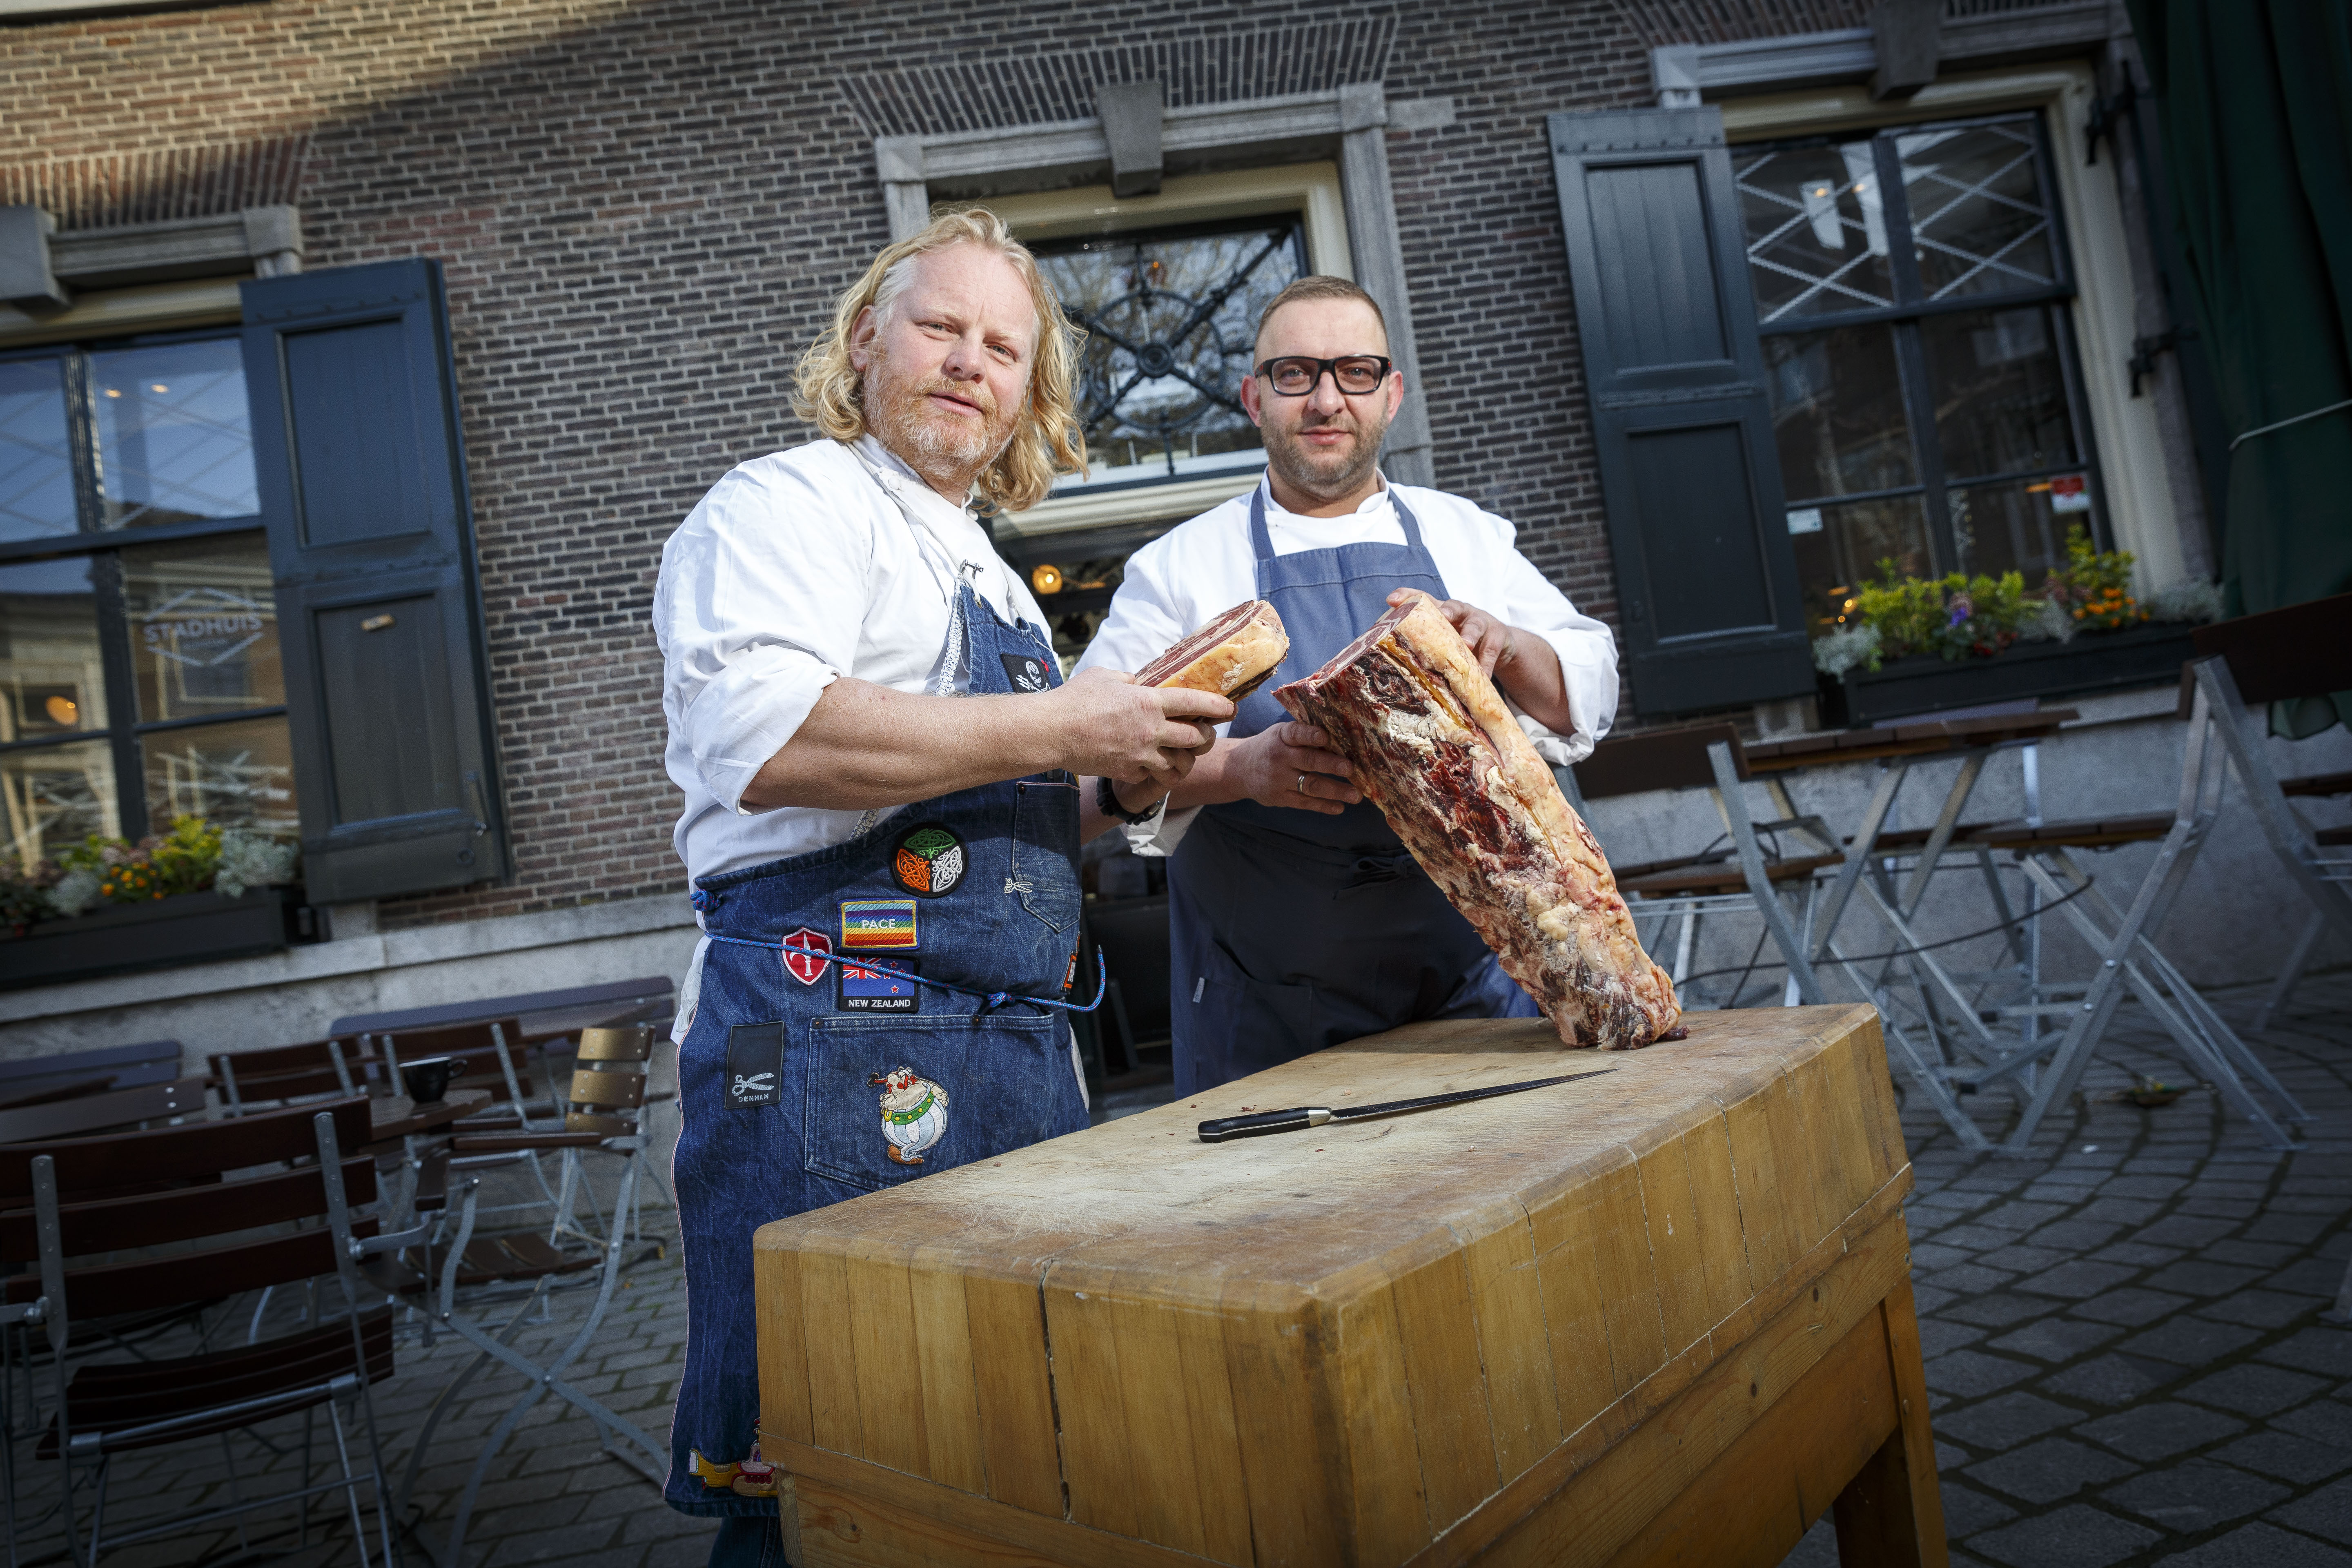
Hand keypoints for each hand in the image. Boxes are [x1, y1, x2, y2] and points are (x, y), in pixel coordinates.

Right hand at [1052, 668, 1233, 791]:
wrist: (1052, 732)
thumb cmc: (1075, 699)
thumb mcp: (1106, 676)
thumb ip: (1130, 680)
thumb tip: (1140, 684)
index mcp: (1149, 701)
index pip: (1195, 703)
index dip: (1218, 706)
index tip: (1230, 708)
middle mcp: (1151, 730)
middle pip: (1195, 738)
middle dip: (1206, 736)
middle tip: (1205, 733)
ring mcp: (1140, 754)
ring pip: (1179, 763)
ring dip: (1184, 758)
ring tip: (1182, 752)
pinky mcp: (1127, 771)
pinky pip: (1152, 774)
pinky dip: (1157, 770)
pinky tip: (1152, 762)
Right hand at [1226, 721, 1361, 816]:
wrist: (1238, 769)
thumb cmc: (1270, 747)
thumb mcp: (1280, 735)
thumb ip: (1304, 736)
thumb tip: (1340, 738)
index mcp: (1281, 737)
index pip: (1296, 734)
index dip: (1310, 735)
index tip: (1325, 737)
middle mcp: (1280, 757)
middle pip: (1308, 761)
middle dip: (1330, 765)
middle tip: (1350, 769)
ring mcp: (1279, 780)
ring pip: (1310, 785)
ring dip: (1335, 790)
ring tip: (1355, 795)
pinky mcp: (1280, 798)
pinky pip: (1304, 803)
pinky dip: (1323, 805)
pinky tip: (1340, 807)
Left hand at [1392, 590, 1518, 679]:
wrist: (1500, 645)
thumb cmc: (1462, 641)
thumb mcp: (1444, 639)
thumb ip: (1424, 646)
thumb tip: (1391, 664)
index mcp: (1443, 612)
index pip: (1424, 599)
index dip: (1408, 596)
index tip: (1391, 600)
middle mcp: (1461, 612)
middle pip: (1453, 606)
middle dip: (1446, 610)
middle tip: (1442, 615)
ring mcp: (1481, 622)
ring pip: (1475, 625)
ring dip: (1470, 634)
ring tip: (1466, 645)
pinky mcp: (1498, 636)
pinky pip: (1491, 650)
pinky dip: (1486, 664)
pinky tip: (1482, 676)